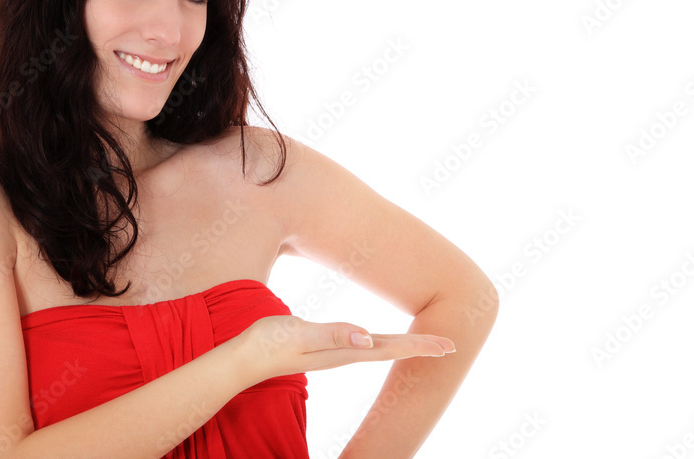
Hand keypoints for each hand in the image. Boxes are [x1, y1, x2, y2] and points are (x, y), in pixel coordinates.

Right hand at [233, 315, 455, 382]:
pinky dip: (380, 343)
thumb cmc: (268, 343)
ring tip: (425, 345)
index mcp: (344, 350)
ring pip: (378, 348)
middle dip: (420, 347)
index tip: (446, 346)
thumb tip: (368, 339)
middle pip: (390, 350)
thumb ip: (332, 335)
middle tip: (450, 346)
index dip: (418, 346)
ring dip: (404, 346)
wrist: (242, 359)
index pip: (390, 348)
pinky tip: (378, 342)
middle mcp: (343, 353)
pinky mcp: (323, 348)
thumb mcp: (300, 334)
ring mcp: (333, 352)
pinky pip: (361, 345)